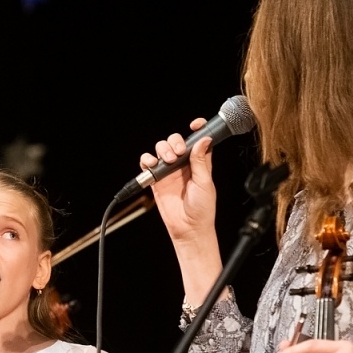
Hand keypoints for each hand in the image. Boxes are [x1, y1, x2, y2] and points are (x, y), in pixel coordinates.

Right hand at [143, 118, 217, 245]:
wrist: (188, 228)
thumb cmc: (202, 208)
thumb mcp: (205, 182)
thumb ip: (202, 161)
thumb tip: (204, 139)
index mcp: (199, 162)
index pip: (197, 139)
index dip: (197, 129)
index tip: (195, 125)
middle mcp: (183, 164)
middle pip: (175, 140)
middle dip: (175, 141)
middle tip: (178, 153)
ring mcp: (169, 171)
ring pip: (161, 149)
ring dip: (162, 150)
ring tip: (168, 161)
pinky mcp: (156, 180)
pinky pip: (147, 164)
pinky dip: (147, 160)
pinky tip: (153, 164)